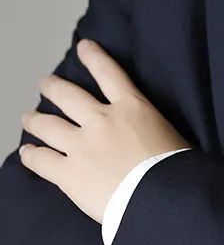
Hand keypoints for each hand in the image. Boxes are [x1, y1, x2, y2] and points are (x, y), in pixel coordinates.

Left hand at [18, 38, 193, 224]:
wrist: (162, 197)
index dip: (94, 57)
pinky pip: (42, 161)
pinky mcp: (69, 173)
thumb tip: (151, 136)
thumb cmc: (175, 168)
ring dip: (36, 120)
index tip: (83, 47)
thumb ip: (151, 129)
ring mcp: (82, 145)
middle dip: (54, 87)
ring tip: (28, 117)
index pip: (109, 73)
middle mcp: (102, 120)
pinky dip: (32, 156)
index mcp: (131, 107)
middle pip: (69, 96)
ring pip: (49, 126)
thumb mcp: (170, 133)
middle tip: (45, 83)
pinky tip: (27, 153)